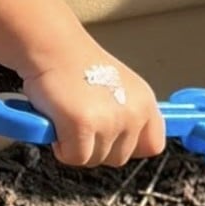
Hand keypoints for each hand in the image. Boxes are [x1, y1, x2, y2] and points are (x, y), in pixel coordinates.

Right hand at [21, 44, 165, 167]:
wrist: (51, 45)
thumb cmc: (75, 64)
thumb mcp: (115, 87)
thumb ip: (125, 113)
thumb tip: (122, 141)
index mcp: (144, 101)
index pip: (153, 145)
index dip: (130, 147)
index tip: (113, 141)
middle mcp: (133, 112)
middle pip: (120, 158)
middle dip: (97, 146)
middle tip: (81, 120)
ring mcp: (110, 120)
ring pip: (95, 160)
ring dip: (77, 146)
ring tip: (68, 116)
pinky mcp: (84, 126)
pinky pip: (74, 158)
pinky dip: (61, 147)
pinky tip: (57, 122)